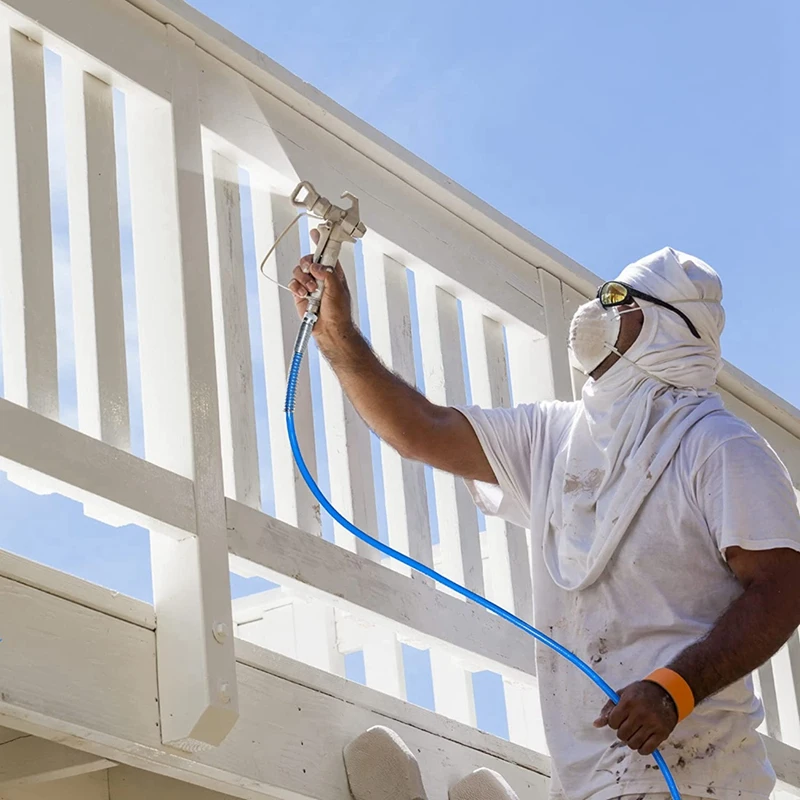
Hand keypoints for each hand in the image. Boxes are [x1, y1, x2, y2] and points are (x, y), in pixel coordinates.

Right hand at [288, 228, 353, 344]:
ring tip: (311, 290)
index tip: (315, 233)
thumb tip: (316, 266)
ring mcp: (310, 285)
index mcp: (333, 273)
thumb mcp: (338, 289)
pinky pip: (293, 283)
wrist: (329, 330)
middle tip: (311, 271)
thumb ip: (328, 274)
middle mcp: (321, 277)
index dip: (321, 242)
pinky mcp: (300, 294)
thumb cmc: (339, 313)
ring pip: (299, 271)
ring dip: (303, 279)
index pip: (327, 253)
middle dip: (307, 264)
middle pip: (308, 260)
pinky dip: (296, 287)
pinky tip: (303, 294)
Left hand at [593, 681, 677, 755]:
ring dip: (631, 741)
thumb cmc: (641, 693)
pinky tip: (642, 740)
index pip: (612, 722)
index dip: (614, 722)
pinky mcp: (662, 733)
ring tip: (635, 732)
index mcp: (628, 702)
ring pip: (633, 744)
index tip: (619, 718)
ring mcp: (652, 724)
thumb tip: (596, 724)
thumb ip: (609, 708)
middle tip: (628, 725)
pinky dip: (641, 749)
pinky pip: (647, 750)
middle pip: (622, 734)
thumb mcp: (622, 694)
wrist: (666, 692)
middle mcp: (640, 714)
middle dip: (622, 731)